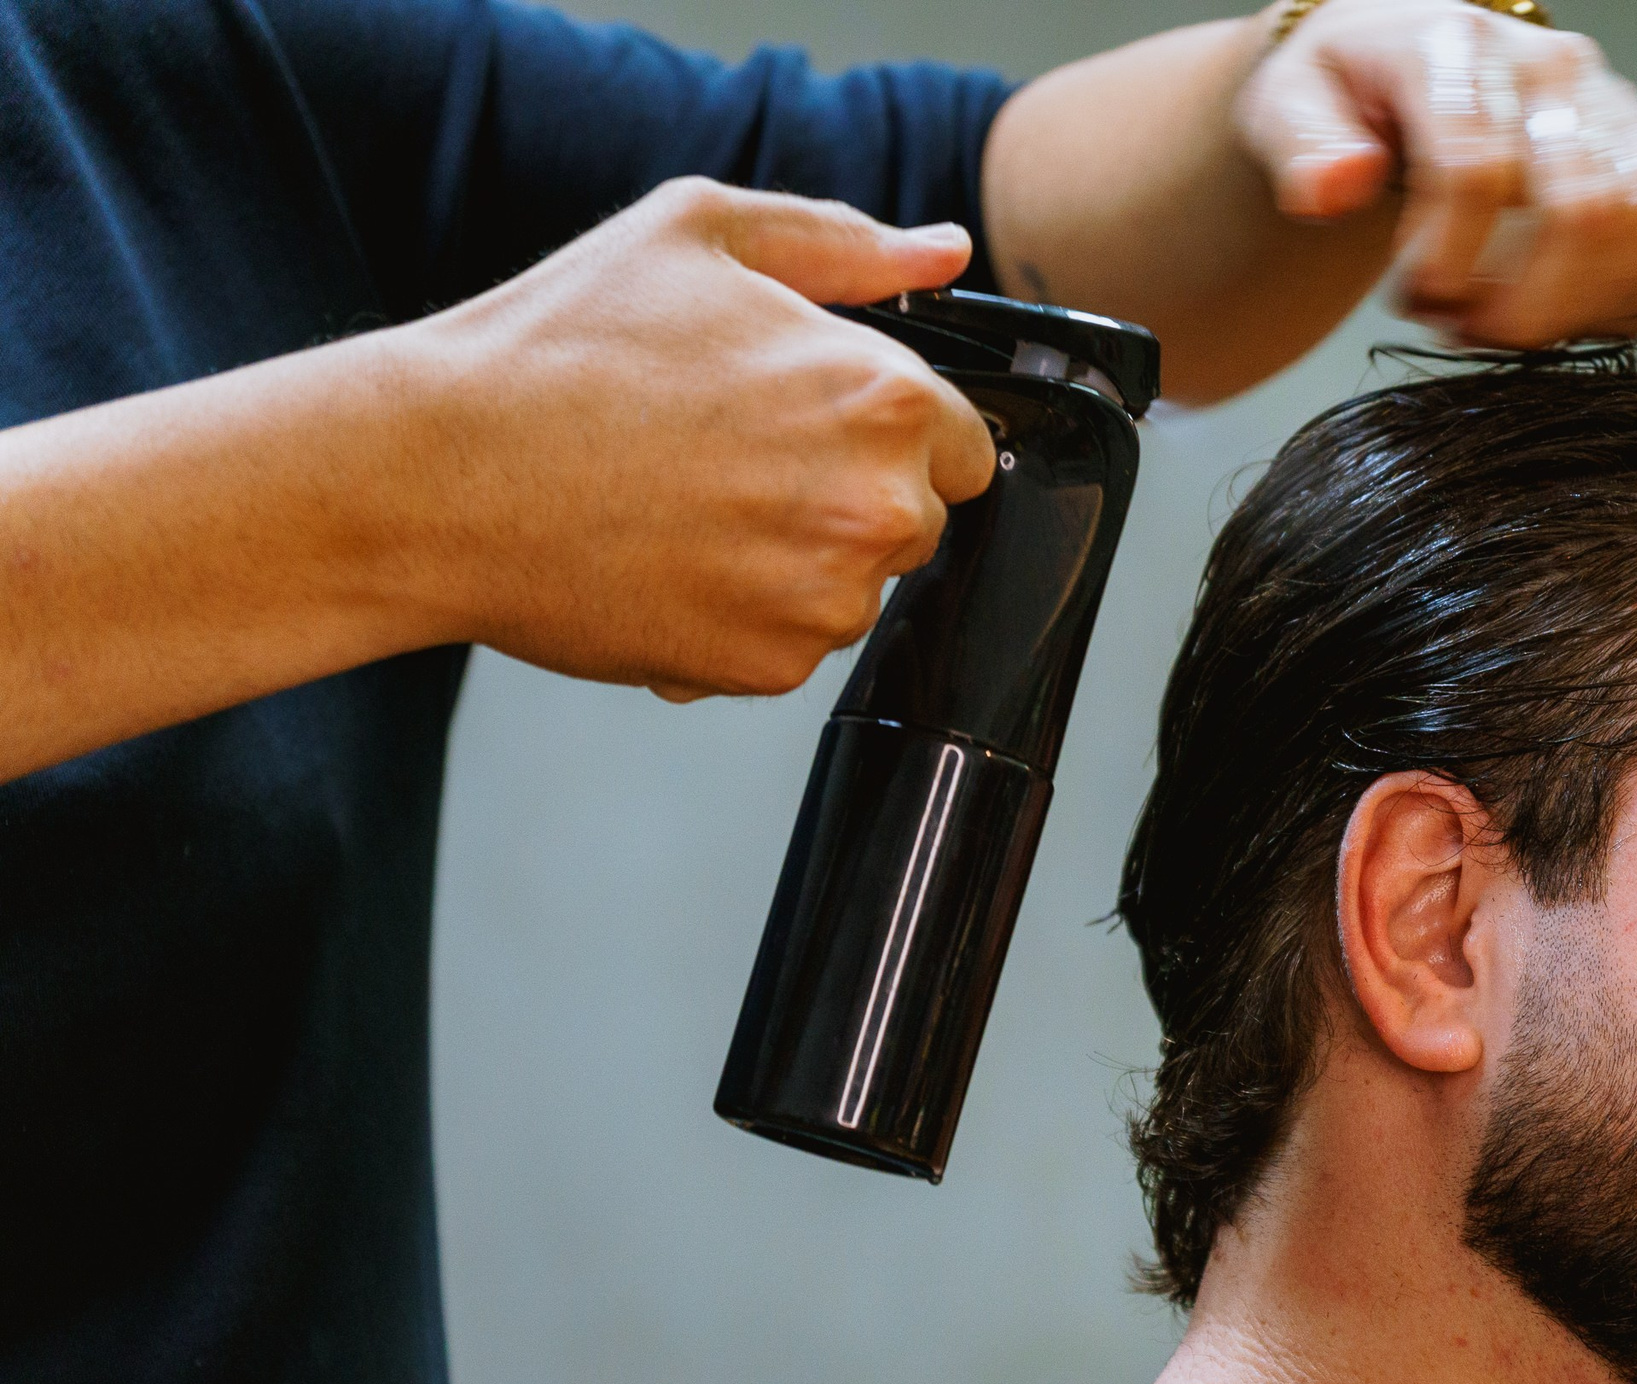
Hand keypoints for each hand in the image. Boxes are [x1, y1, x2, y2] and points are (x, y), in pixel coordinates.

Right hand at [395, 178, 995, 700]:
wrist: (440, 474)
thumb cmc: (560, 348)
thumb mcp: (703, 234)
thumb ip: (846, 244)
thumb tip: (943, 249)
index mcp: (886, 399)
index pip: (968, 444)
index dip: (894, 431)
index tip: (815, 423)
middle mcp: (877, 509)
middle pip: (915, 520)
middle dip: (845, 493)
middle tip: (731, 458)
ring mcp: (825, 601)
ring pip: (852, 587)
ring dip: (793, 559)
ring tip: (685, 504)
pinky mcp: (768, 668)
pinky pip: (787, 643)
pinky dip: (739, 615)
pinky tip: (663, 558)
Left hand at [1235, 0, 1636, 346]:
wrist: (1397, 62)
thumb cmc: (1350, 91)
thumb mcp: (1290, 104)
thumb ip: (1304, 145)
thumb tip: (1336, 186)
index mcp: (1456, 45)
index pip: (1480, 169)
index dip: (1450, 260)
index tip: (1416, 299)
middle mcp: (1550, 66)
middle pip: (1584, 207)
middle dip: (1525, 303)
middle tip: (1467, 328)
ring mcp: (1612, 103)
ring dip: (1585, 303)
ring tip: (1515, 321)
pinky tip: (1572, 308)